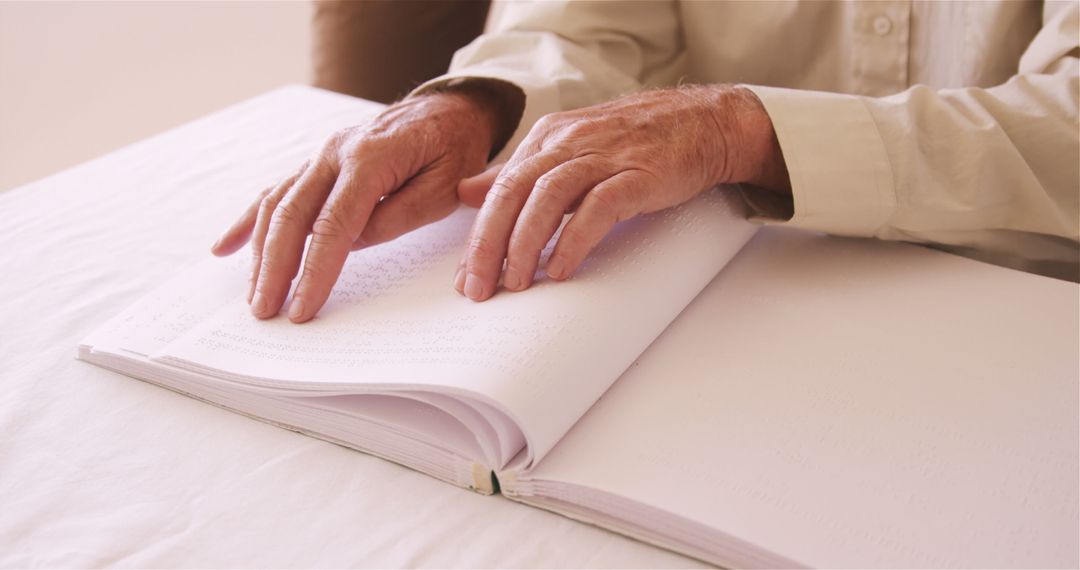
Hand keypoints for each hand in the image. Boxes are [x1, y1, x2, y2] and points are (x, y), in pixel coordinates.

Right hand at [211, 85, 505, 321]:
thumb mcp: (446, 185)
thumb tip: (353, 243)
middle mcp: (335, 151)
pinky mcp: (317, 163)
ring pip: (277, 204)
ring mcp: (321, 155)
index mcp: (370, 157)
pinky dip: (250, 221)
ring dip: (261, 253)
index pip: (334, 224)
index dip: (315, 270)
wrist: (450, 108)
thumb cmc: (454, 148)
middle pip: (292, 215)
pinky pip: (276, 191)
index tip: (302, 307)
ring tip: (255, 295)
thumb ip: (401, 214)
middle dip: (275, 268)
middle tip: (264, 311)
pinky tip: (226, 248)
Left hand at [453, 85, 789, 300]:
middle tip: (479, 288)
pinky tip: (562, 268)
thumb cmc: (637, 142)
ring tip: (517, 283)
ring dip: (526, 244)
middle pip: (514, 192)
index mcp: (548, 137)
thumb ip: (518, 173)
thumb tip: (466, 192)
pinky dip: (575, 239)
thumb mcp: (569, 149)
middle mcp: (570, 142)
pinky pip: (598, 206)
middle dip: (489, 244)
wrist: (704, 122)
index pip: (500, 189)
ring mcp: (604, 156)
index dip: (478, 236)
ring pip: (548, 197)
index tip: (466, 278)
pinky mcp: (638, 174)